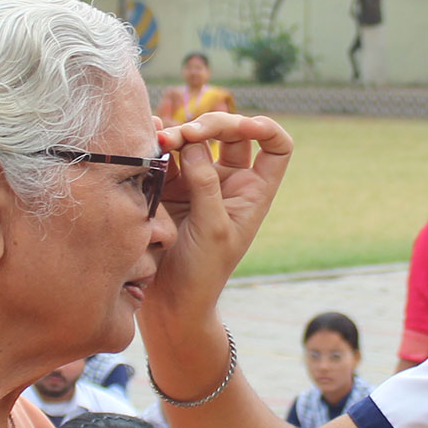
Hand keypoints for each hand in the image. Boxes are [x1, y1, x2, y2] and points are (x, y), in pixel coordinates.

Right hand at [147, 112, 292, 321]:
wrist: (170, 300)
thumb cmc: (202, 272)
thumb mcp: (212, 228)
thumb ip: (206, 184)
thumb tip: (192, 142)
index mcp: (254, 193)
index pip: (276, 148)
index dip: (266, 129)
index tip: (246, 126)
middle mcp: (230, 183)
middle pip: (230, 133)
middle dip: (209, 126)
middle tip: (185, 135)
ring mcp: (199, 182)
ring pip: (195, 141)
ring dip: (179, 133)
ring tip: (160, 142)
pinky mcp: (170, 187)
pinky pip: (167, 156)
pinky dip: (159, 142)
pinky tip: (151, 136)